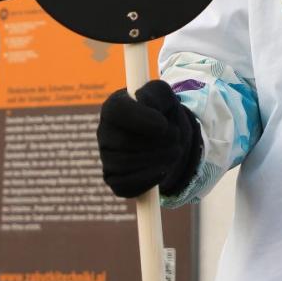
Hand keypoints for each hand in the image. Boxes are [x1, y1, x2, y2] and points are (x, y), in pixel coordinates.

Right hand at [97, 80, 201, 197]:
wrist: (167, 136)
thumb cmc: (161, 111)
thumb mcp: (164, 95)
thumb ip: (157, 94)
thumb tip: (149, 110)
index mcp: (113, 107)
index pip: (117, 111)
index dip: (141, 119)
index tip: (163, 124)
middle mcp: (104, 132)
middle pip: (124, 142)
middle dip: (156, 144)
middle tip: (177, 139)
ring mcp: (106, 156)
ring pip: (125, 165)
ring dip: (156, 161)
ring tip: (174, 152)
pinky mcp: (112, 178)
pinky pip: (124, 185)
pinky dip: (148, 180)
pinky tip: (162, 170)